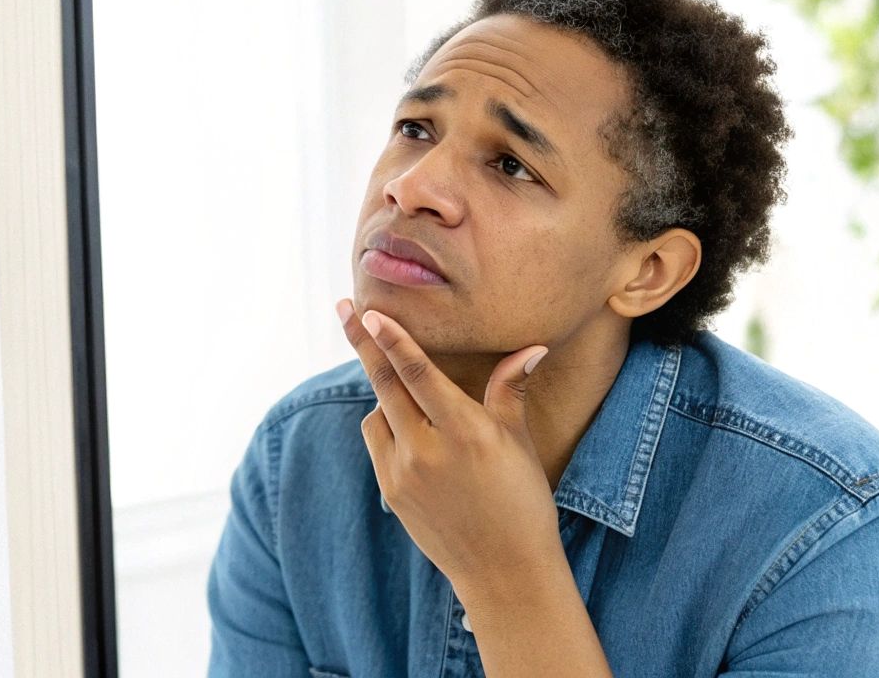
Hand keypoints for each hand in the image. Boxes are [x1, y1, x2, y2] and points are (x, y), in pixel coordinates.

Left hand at [337, 298, 562, 604]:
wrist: (504, 572)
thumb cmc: (522, 502)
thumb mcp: (519, 443)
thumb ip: (511, 391)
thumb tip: (532, 346)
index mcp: (467, 433)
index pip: (419, 375)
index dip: (392, 340)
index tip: (370, 312)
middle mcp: (429, 452)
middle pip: (385, 384)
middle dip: (364, 343)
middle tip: (346, 308)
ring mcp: (404, 475)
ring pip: (378, 413)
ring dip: (386, 393)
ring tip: (410, 391)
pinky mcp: (391, 493)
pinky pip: (378, 442)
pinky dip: (387, 425)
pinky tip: (410, 428)